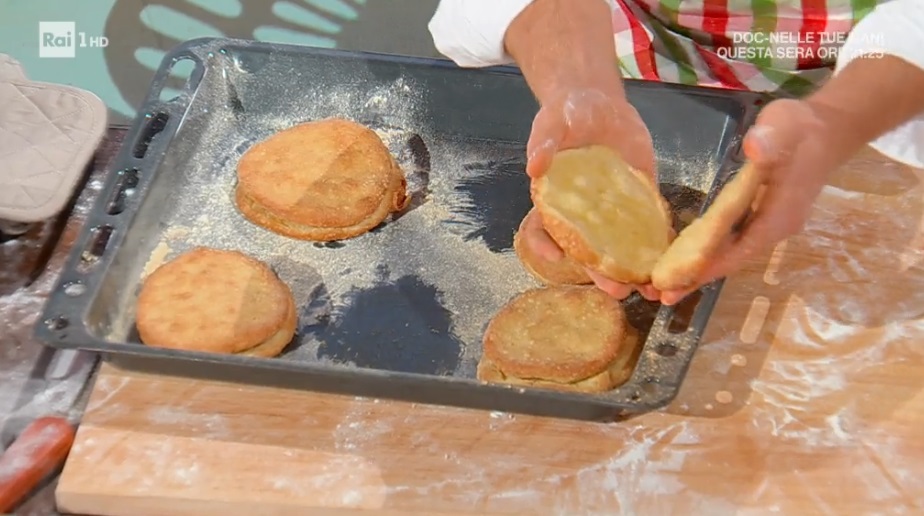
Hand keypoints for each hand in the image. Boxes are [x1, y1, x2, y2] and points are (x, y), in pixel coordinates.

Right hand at [521, 87, 660, 300]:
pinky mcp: (639, 201)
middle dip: (602, 274)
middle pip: (588, 251)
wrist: (601, 104)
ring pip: (620, 248)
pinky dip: (660, 246)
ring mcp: (612, 212)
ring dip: (635, 271)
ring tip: (652, 291)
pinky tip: (673, 261)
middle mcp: (582, 214)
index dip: (545, 246)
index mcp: (555, 200)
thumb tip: (533, 167)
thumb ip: (543, 142)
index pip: (544, 230)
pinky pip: (648, 227)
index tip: (557, 258)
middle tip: (618, 291)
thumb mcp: (552, 121)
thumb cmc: (568, 113)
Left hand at [659, 98, 854, 305]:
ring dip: (700, 270)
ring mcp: (769, 226)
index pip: (740, 249)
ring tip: (664, 287)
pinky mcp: (762, 219)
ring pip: (730, 254)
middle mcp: (774, 228)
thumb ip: (771, 139)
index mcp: (778, 214)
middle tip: (660, 296)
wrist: (826, 129)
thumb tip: (756, 147)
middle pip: (731, 260)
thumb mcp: (784, 126)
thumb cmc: (800, 128)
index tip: (677, 282)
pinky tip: (684, 259)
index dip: (708, 266)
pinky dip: (708, 254)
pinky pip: (731, 243)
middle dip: (697, 278)